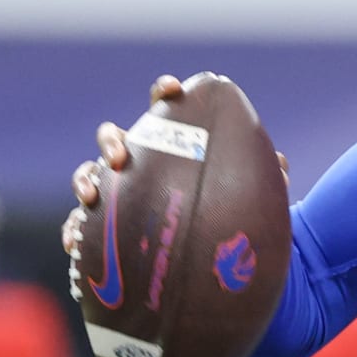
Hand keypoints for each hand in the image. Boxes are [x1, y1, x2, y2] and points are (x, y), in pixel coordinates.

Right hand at [60, 75, 288, 257]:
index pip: (165, 110)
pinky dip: (74, 230)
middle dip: (111, 141)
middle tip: (121, 156)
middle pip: (112, 138)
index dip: (165, 93)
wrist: (209, 267)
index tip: (172, 89)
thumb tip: (282, 164)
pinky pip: (80, 226)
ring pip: (89, 175)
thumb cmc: (226, 220)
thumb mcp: (247, 201)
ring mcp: (115, 195)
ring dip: (85, 180)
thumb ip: (261, 181)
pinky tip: (75, 242)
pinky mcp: (101, 229)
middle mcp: (138, 165)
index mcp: (173, 148)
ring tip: (92, 196)